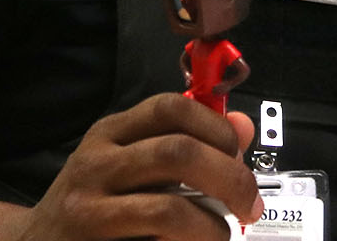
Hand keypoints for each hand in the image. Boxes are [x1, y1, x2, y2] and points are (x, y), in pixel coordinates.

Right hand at [19, 93, 262, 240]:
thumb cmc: (91, 203)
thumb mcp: (129, 163)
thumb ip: (184, 144)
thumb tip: (243, 129)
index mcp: (109, 134)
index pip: (170, 108)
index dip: (216, 128)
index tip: (238, 154)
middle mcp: (95, 166)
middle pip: (178, 153)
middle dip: (229, 178)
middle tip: (248, 205)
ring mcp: (88, 213)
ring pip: (169, 210)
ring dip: (210, 227)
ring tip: (218, 236)